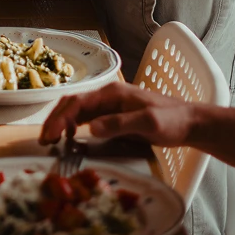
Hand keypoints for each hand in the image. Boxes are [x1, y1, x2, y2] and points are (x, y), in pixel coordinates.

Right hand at [39, 81, 193, 147]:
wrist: (190, 123)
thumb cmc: (172, 121)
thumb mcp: (148, 123)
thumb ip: (119, 124)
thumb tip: (90, 128)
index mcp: (113, 93)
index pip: (77, 103)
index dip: (60, 119)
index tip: (50, 137)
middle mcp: (108, 95)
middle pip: (72, 103)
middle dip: (55, 120)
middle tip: (44, 141)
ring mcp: (110, 104)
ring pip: (76, 110)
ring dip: (61, 123)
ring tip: (50, 141)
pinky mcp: (114, 115)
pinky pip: (86, 118)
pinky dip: (72, 126)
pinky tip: (69, 138)